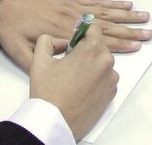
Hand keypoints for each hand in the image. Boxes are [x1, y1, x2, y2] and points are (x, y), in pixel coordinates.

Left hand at [0, 0, 151, 70]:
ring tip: (143, 17)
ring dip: (126, 15)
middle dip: (129, 31)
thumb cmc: (11, 29)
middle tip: (148, 33)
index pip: (97, 41)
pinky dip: (112, 3)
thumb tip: (62, 69)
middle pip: (108, 26)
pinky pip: (95, 2)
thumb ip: (41, 63)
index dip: (118, 45)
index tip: (136, 47)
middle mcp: (73, 19)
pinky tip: (124, 4)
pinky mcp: (70, 1)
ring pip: (106, 12)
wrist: (2, 2)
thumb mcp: (20, 53)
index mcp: (63, 33)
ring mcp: (73, 8)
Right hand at [28, 25, 118, 141]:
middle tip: (70, 62)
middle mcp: (106, 62)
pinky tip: (82, 88)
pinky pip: (107, 79)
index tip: (75, 40)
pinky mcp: (112, 93)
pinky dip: (97, 80)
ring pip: (103, 63)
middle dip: (86, 50)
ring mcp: (111, 79)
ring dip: (93, 65)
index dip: (83, 32)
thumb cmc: (48, 93)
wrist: (54, 122)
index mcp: (91, 49)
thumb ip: (47, 41)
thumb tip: (60, 41)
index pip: (95, 28)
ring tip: (75, 78)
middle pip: (99, 46)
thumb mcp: (39, 60)